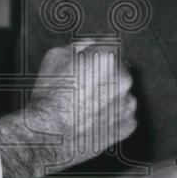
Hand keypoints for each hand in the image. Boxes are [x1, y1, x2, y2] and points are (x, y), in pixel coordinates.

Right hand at [0, 42, 137, 177]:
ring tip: (87, 104)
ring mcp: (128, 103)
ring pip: (122, 93)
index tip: (90, 60)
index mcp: (107, 57)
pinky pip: (123, 114)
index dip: (97, 51)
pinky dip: (112, 115)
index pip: (110, 44)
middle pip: (119, 69)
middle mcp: (123, 79)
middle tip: (84, 86)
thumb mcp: (55, 56)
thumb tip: (91, 43)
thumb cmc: (50, 97)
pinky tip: (93, 118)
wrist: (49, 134)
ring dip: (110, 95)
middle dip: (105, 74)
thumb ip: (80, 44)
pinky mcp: (128, 125)